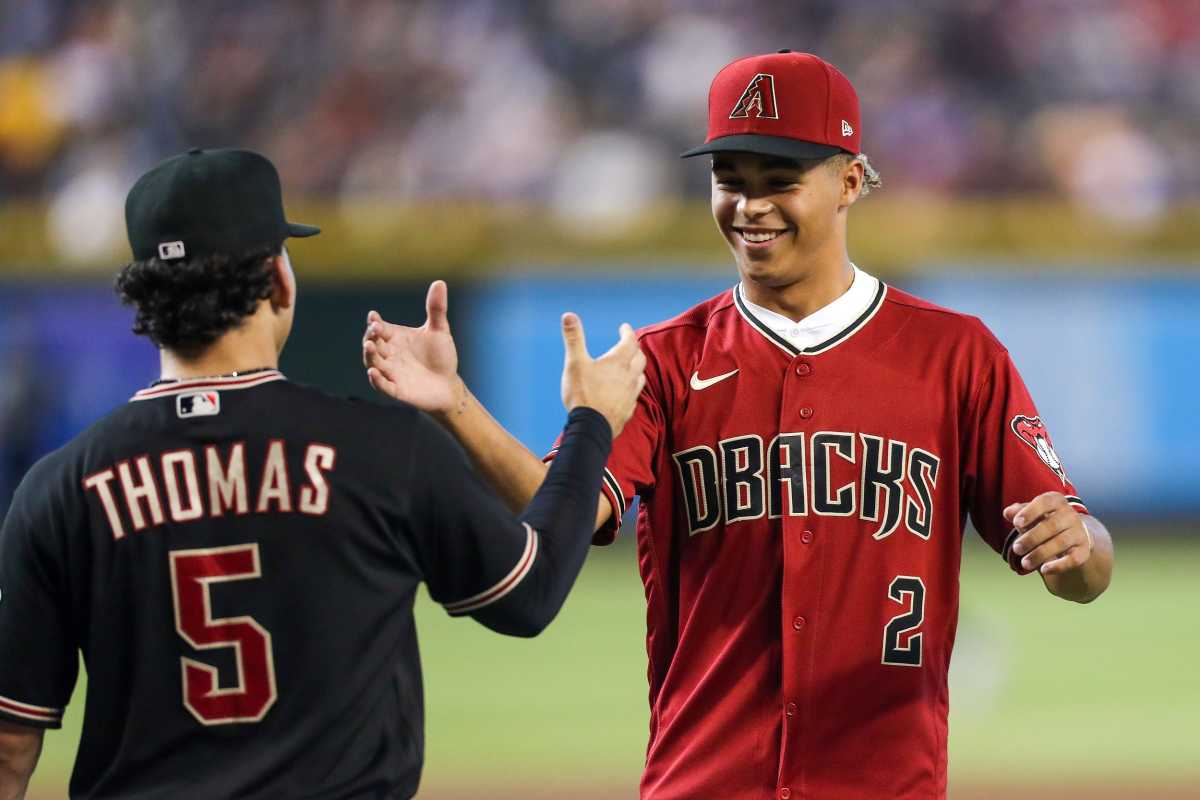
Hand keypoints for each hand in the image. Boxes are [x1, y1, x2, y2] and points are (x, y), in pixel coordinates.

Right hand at [363, 280, 463, 414]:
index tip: (374, 316)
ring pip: (373, 363)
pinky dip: (376, 380)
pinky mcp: (396, 390)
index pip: (379, 328)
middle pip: (373, 344)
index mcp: (395, 338)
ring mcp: (391, 372)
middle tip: (374, 329)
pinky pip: (382, 386)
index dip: (374, 323)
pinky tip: (373, 372)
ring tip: (370, 345)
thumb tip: (440, 282)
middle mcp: (389, 354)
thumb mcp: (439, 331)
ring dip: (369, 355)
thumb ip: (436, 309)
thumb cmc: (441, 357)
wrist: (449, 385)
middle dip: (371, 336)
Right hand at [559, 314, 645, 436]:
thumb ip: (574, 338)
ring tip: (631, 365)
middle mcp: (629, 376)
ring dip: (637, 367)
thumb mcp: (575, 363)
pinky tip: (626, 391)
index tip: (624, 327)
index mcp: (618, 362)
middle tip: (629, 344)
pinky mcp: (628, 410)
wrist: (591, 427)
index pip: (630, 341)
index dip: (627, 332)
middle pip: (639, 357)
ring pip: (641, 376)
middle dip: (635, 348)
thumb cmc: (582, 394)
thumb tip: (568, 315)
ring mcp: (631, 394)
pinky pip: (635, 395)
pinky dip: (633, 387)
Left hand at [1004, 492, 1092, 575]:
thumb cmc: (1045, 520)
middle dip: (1032, 538)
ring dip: (1040, 554)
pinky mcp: (1084, 550)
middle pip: (1052, 525)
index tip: (1016, 523)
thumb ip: (1019, 512)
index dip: (1030, 512)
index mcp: (1056, 501)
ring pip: (1061, 543)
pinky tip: (1044, 570)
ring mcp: (1080, 532)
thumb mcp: (1032, 513)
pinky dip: (1059, 565)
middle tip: (1016, 548)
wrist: (1073, 533)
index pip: (1045, 502)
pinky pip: (1074, 558)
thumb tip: (1007, 513)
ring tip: (1025, 563)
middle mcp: (1071, 515)